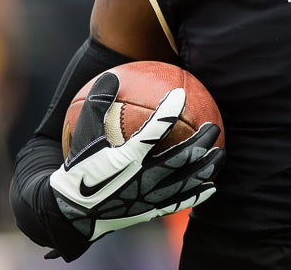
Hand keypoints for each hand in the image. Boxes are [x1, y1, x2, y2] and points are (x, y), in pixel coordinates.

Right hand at [47, 72, 223, 258]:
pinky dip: (197, 195)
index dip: (169, 111)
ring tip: (221, 154)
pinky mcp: (150, 212)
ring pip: (186, 182)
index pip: (154, 130)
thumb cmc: (77, 170)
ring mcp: (148, 198)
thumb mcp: (82, 136)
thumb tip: (111, 75)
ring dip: (206, 167)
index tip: (180, 94)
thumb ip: (96, 105)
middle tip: (214, 126)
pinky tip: (211, 187)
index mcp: (126, 158)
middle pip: (181, 157)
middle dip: (201, 141)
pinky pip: (179, 203)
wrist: (69, 214)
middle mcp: (142, 179)